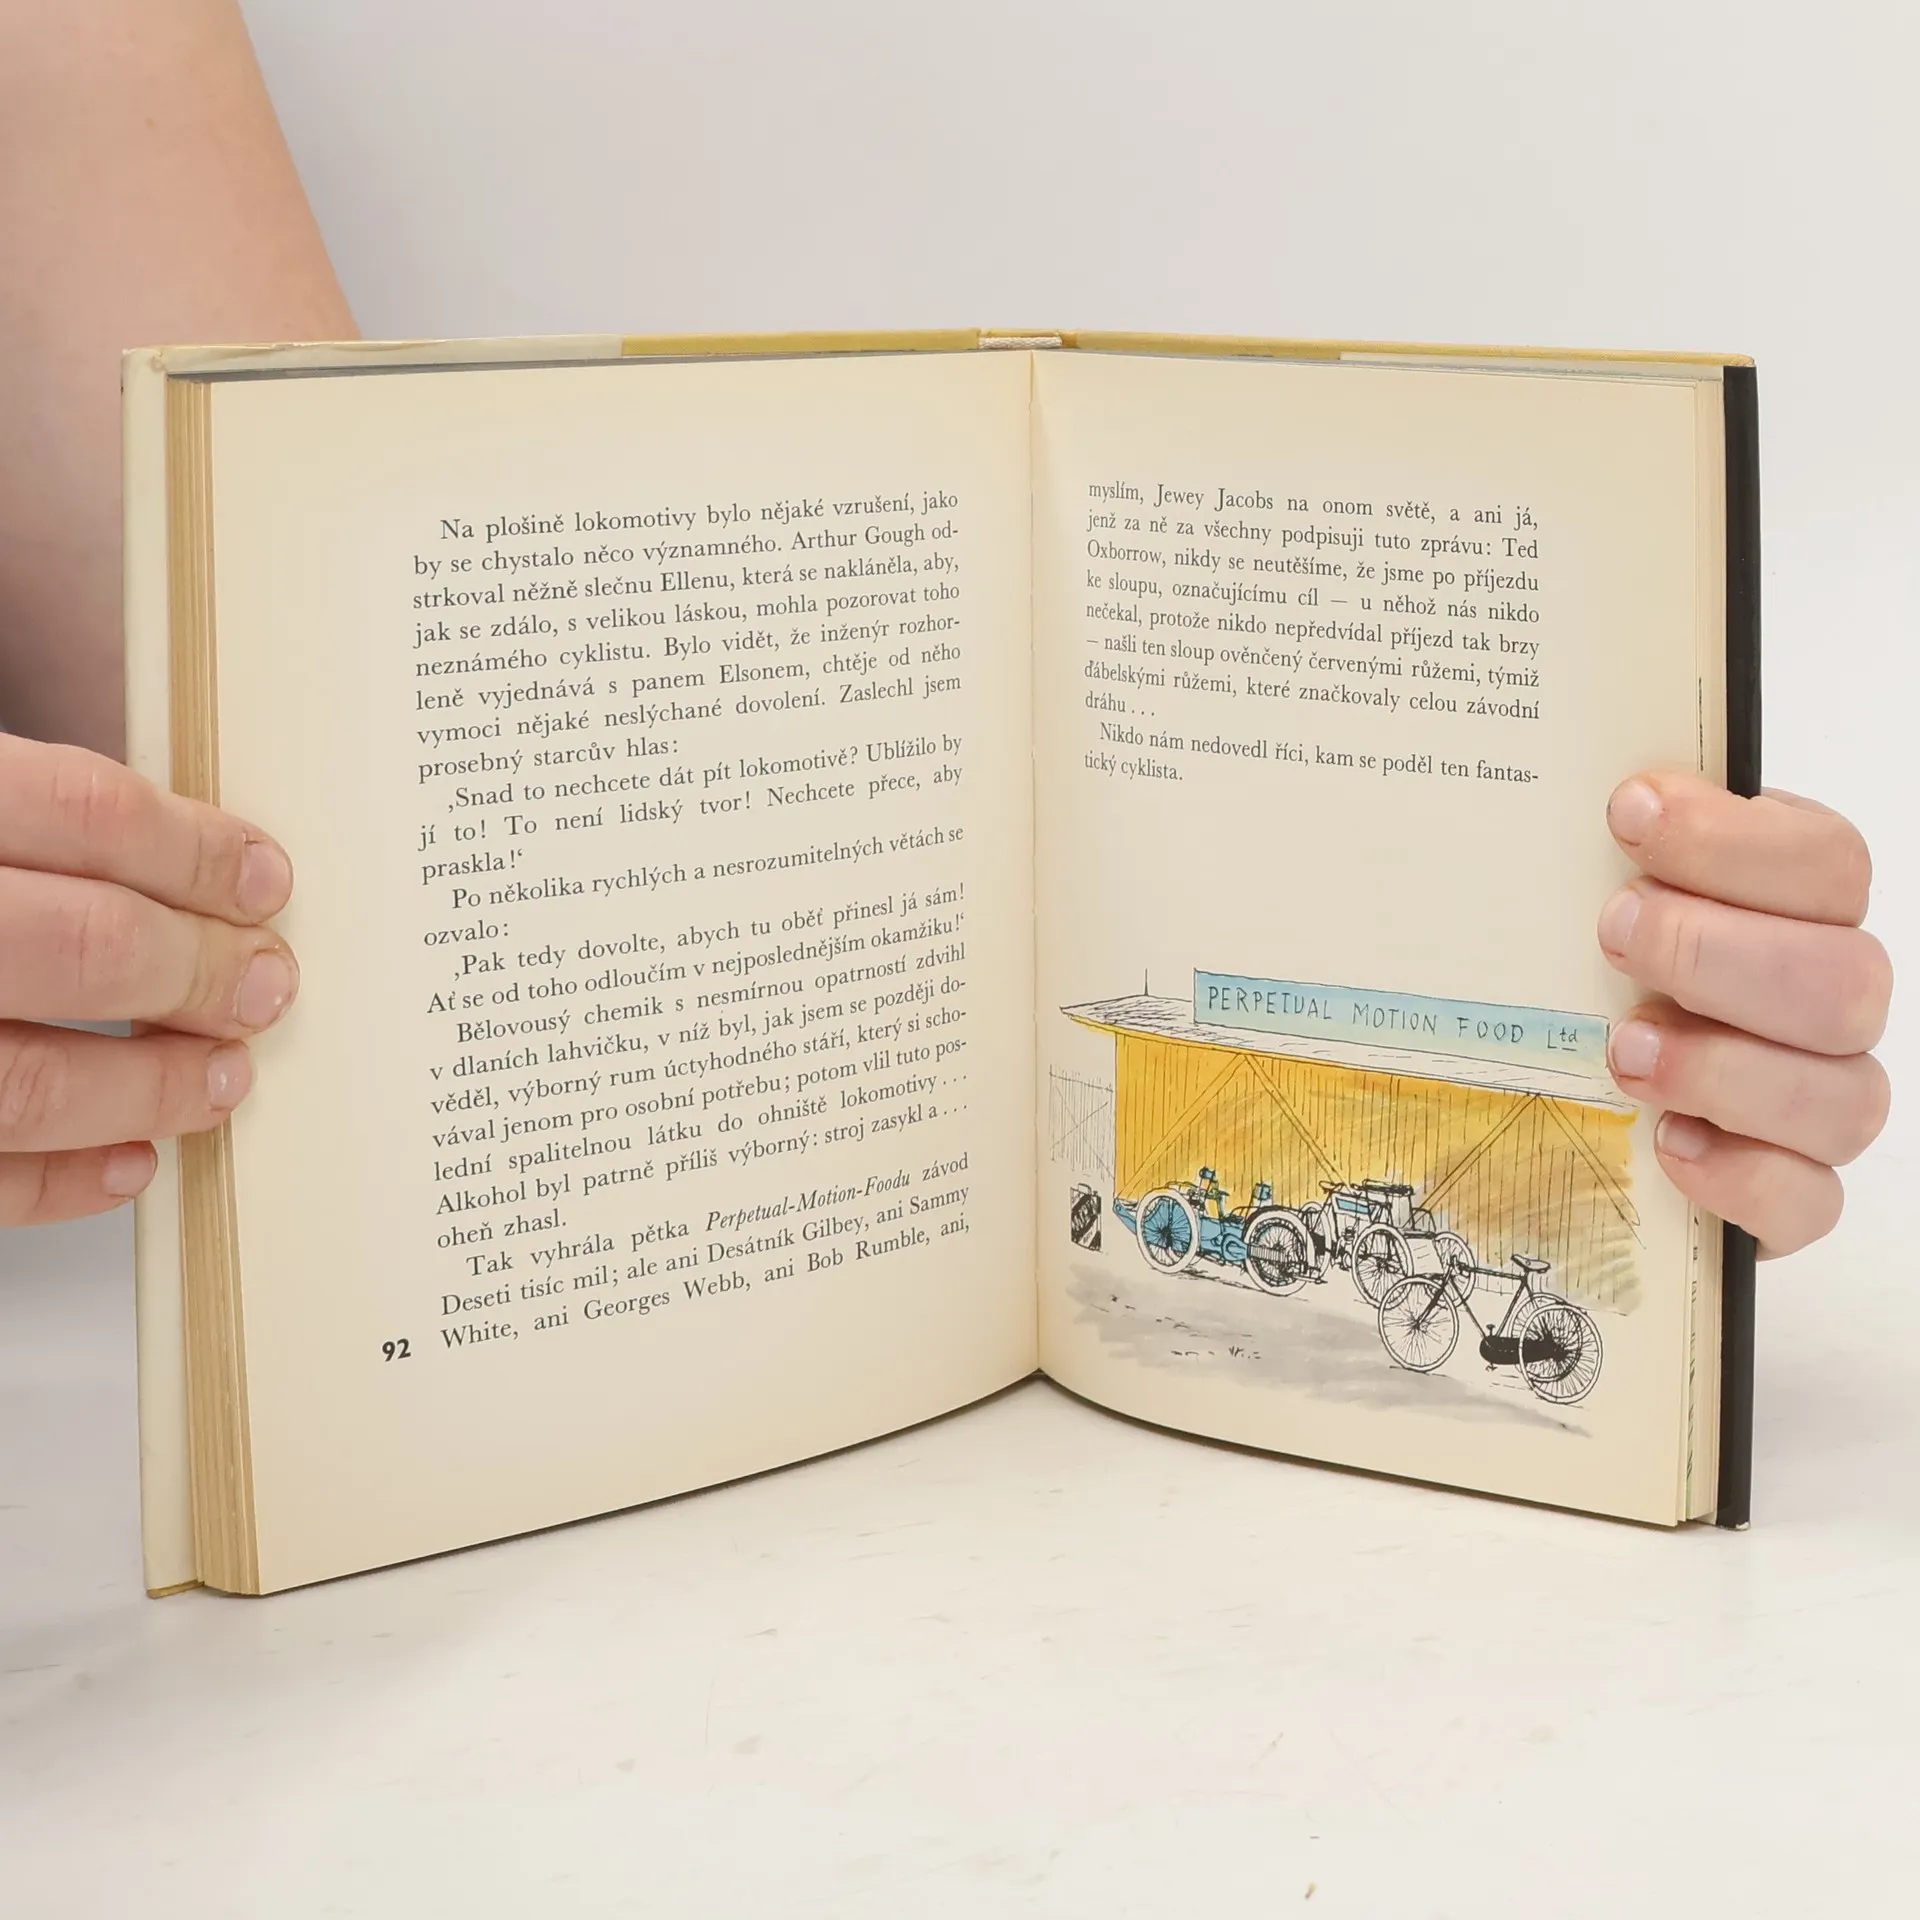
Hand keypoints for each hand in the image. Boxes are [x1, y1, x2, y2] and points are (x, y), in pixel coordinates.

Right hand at [0, 736, 297, 1226]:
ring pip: (33, 1078)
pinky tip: (132, 1159)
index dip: (197, 851)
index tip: (267, 880)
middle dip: (202, 973)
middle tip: (268, 988)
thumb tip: (194, 863)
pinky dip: (63, 1179)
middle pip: (87, 945)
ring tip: (225, 1079)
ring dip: (153, 1087)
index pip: (88, 813)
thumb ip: (34, 830)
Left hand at [1599, 772, 1891, 1256]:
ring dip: (1727, 1068)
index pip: (1826, 861)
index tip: (1628, 815)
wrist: (1569, 1086)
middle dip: (1719, 952)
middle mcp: (1827, 999)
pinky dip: (1743, 1177)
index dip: (1738, 840)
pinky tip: (1666, 1143)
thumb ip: (1575, 846)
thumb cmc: (1580, 960)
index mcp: (1797, 905)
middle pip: (1846, 980)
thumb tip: (1516, 795)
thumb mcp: (1569, 889)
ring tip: (1624, 1049)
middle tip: (1612, 933)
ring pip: (1844, 1096)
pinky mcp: (1791, 1188)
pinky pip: (1810, 1200)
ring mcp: (1819, 1098)